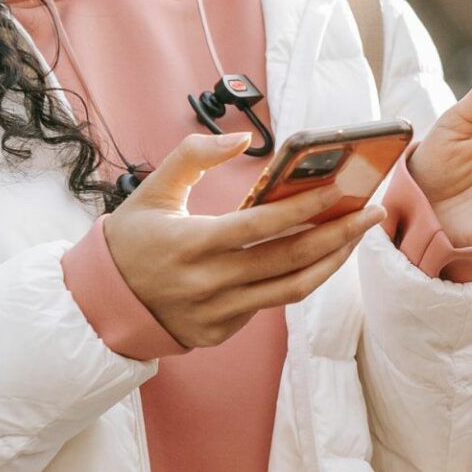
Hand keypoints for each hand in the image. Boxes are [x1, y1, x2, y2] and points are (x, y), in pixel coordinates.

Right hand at [103, 131, 384, 348]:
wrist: (99, 305)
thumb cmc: (130, 240)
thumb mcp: (151, 190)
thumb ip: (193, 155)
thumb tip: (240, 139)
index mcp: (191, 244)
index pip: (260, 227)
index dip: (303, 209)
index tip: (341, 190)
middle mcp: (208, 284)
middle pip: (289, 262)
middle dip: (338, 235)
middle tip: (371, 212)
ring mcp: (217, 314)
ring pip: (291, 290)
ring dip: (332, 261)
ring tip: (358, 234)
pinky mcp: (222, 332)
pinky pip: (271, 303)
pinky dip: (300, 278)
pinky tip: (321, 255)